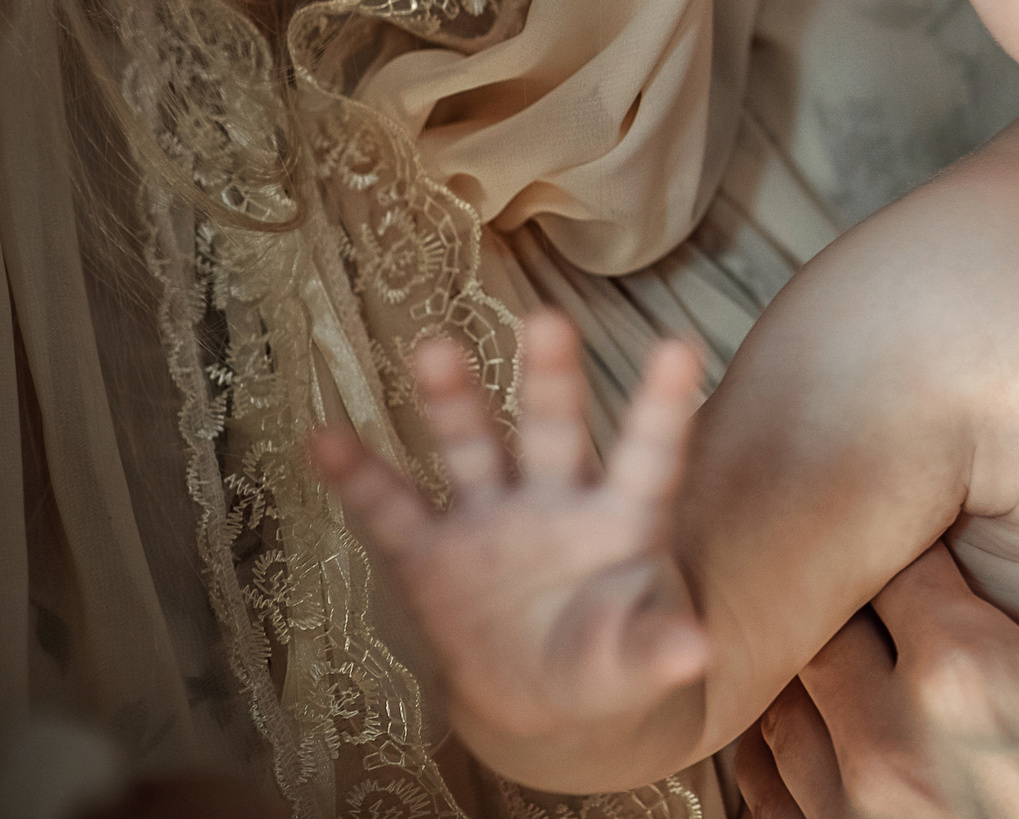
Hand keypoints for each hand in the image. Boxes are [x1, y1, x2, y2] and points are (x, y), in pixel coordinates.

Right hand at [308, 312, 710, 781]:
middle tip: (548, 319)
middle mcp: (556, 501)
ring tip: (434, 348)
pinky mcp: (429, 556)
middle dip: (551, 378)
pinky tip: (323, 436)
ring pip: (473, 446)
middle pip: (555, 429)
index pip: (650, 456)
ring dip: (454, 400)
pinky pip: (390, 510)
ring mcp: (490, 520)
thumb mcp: (636, 664)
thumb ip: (657, 650)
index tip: (680, 344)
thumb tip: (694, 653)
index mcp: (622, 521)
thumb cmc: (606, 663)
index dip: (663, 406)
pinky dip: (357, 476)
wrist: (538, 700)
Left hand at [729, 319, 1018, 818]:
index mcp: (964, 666)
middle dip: (848, 591)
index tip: (931, 520)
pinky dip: (781, 755)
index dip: (905, 527)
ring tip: (861, 642)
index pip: (882, 545)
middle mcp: (892, 747)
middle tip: (882, 570)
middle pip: (818, 620)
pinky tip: (838, 727)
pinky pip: (763, 798)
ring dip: (810, 670)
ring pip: (777, 708)